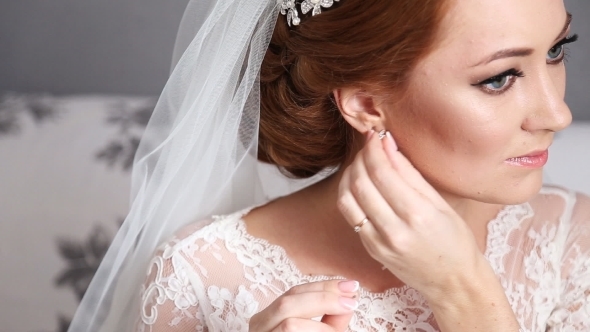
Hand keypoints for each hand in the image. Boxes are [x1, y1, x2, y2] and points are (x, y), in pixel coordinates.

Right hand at [249, 279, 357, 330]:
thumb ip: (331, 321)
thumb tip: (349, 299)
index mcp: (268, 317)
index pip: (294, 292)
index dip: (323, 286)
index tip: (352, 286)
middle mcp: (259, 325)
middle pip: (288, 301)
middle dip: (323, 298)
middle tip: (351, 300)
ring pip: (289, 323)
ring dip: (320, 321)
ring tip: (343, 318)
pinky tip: (330, 331)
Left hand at [337, 130, 487, 301]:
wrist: (452, 282)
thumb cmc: (455, 241)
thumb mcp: (441, 204)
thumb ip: (410, 174)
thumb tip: (388, 145)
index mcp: (417, 215)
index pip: (382, 172)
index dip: (373, 149)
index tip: (374, 135)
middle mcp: (393, 230)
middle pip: (360, 183)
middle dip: (360, 157)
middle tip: (368, 145)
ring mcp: (378, 242)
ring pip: (347, 198)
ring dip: (349, 174)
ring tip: (362, 162)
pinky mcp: (369, 249)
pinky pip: (349, 215)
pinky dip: (349, 193)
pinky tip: (359, 183)